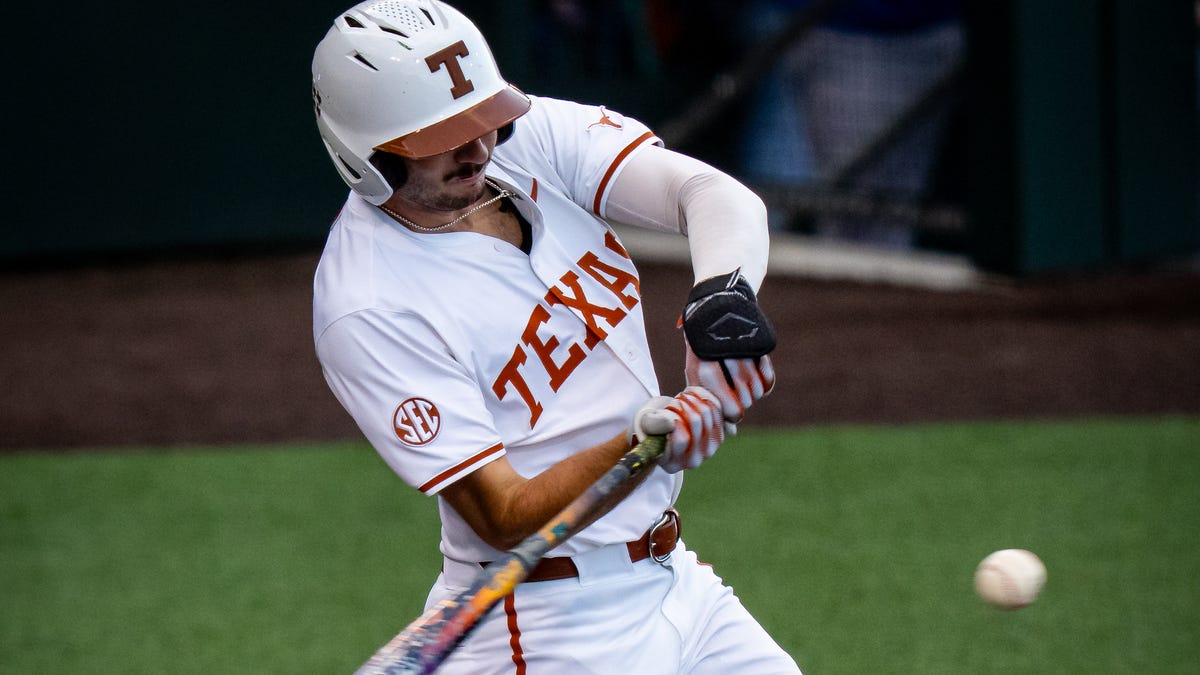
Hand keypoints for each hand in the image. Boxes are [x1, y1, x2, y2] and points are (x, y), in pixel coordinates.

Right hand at [631, 387, 724, 473]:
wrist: (665, 422)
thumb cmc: (651, 425)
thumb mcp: (645, 423)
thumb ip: (654, 424)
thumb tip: (671, 423)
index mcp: (671, 464)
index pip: (681, 439)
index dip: (674, 418)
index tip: (666, 410)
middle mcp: (691, 462)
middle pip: (695, 422)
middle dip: (682, 404)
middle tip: (674, 402)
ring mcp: (708, 451)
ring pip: (706, 412)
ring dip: (692, 399)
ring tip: (681, 400)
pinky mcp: (718, 438)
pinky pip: (716, 409)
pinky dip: (704, 398)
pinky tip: (692, 399)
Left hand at [681, 270, 776, 421]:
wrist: (717, 304)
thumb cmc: (704, 346)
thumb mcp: (696, 368)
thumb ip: (709, 399)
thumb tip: (731, 431)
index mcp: (702, 364)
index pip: (723, 404)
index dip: (730, 413)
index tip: (733, 413)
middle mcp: (723, 357)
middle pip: (744, 400)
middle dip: (743, 403)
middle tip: (740, 398)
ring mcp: (743, 349)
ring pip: (757, 389)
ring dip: (754, 393)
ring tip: (747, 388)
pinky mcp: (759, 344)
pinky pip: (768, 378)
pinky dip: (766, 382)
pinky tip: (758, 379)